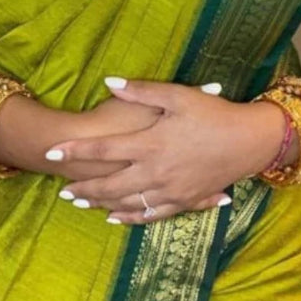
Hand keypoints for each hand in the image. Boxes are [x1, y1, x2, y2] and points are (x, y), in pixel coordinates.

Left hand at [46, 78, 286, 223]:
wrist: (248, 141)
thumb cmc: (213, 113)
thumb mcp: (177, 95)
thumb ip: (141, 91)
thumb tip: (110, 82)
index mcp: (150, 143)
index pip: (102, 148)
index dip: (75, 150)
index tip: (51, 152)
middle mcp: (155, 171)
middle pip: (109, 183)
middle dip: (84, 186)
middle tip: (62, 190)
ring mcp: (169, 190)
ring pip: (126, 201)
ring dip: (101, 203)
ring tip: (81, 202)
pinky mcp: (183, 200)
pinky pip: (150, 214)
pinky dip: (130, 217)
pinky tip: (116, 217)